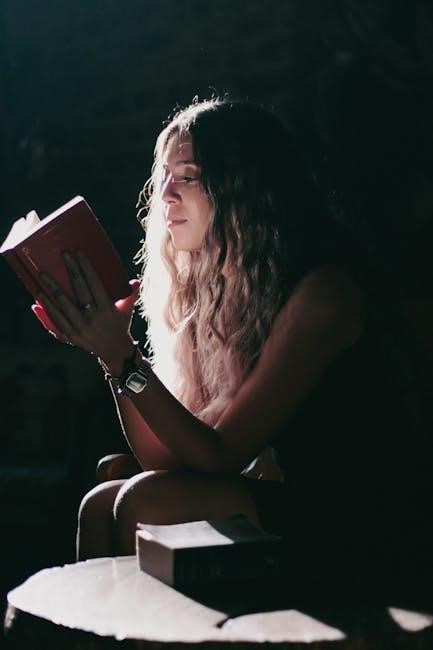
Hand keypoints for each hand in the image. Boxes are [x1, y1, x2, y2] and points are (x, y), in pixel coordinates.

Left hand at [33, 250, 139, 371]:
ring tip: (42, 275)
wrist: (114, 351)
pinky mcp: (70, 336)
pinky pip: (55, 322)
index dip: (86, 267)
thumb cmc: (120, 325)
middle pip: (78, 291)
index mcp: (107, 309)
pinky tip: (37, 301)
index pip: (94, 283)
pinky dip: (46, 312)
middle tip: (62, 255)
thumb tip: (136, 281)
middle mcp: (93, 318)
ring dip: (51, 290)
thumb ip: (131, 294)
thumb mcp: (128, 310)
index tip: (78, 253)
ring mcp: (80, 328)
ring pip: (62, 306)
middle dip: (70, 271)